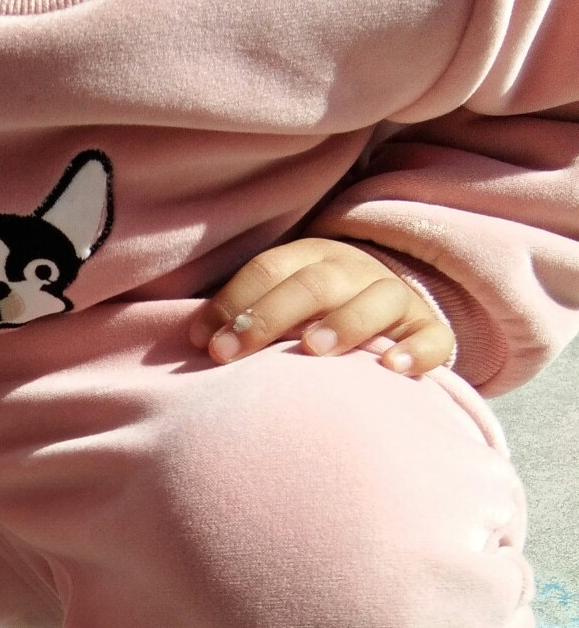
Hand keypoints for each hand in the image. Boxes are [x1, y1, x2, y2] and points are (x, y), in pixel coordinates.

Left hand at [188, 238, 453, 376]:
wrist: (390, 315)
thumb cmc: (313, 319)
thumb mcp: (280, 304)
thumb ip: (244, 316)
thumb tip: (194, 340)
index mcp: (313, 258)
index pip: (269, 268)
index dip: (233, 301)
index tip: (203, 342)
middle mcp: (356, 272)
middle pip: (315, 283)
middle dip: (269, 315)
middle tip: (231, 352)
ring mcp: (397, 300)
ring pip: (377, 301)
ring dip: (344, 322)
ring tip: (313, 349)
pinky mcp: (428, 331)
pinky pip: (432, 338)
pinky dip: (417, 352)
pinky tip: (393, 369)